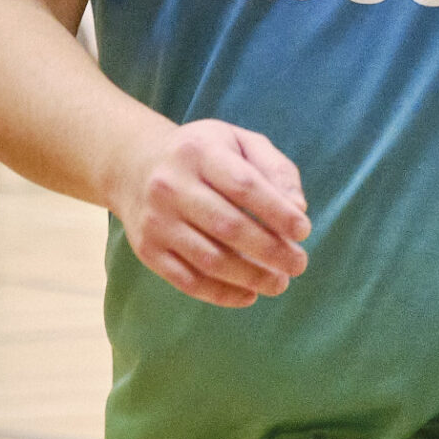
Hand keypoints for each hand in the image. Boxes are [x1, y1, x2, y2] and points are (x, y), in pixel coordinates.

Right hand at [112, 120, 309, 307]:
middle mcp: (171, 185)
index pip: (244, 185)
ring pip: (210, 259)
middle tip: (299, 263)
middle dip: (271, 250)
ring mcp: (156, 220)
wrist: (134, 166)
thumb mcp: (238, 142)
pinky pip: (188, 280)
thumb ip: (274, 168)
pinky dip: (222, 294)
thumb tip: (297, 208)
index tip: (303, 230)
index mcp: (198, 151)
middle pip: (229, 226)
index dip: (277, 212)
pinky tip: (249, 295)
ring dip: (251, 277)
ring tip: (279, 282)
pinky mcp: (148, 250)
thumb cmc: (203, 155)